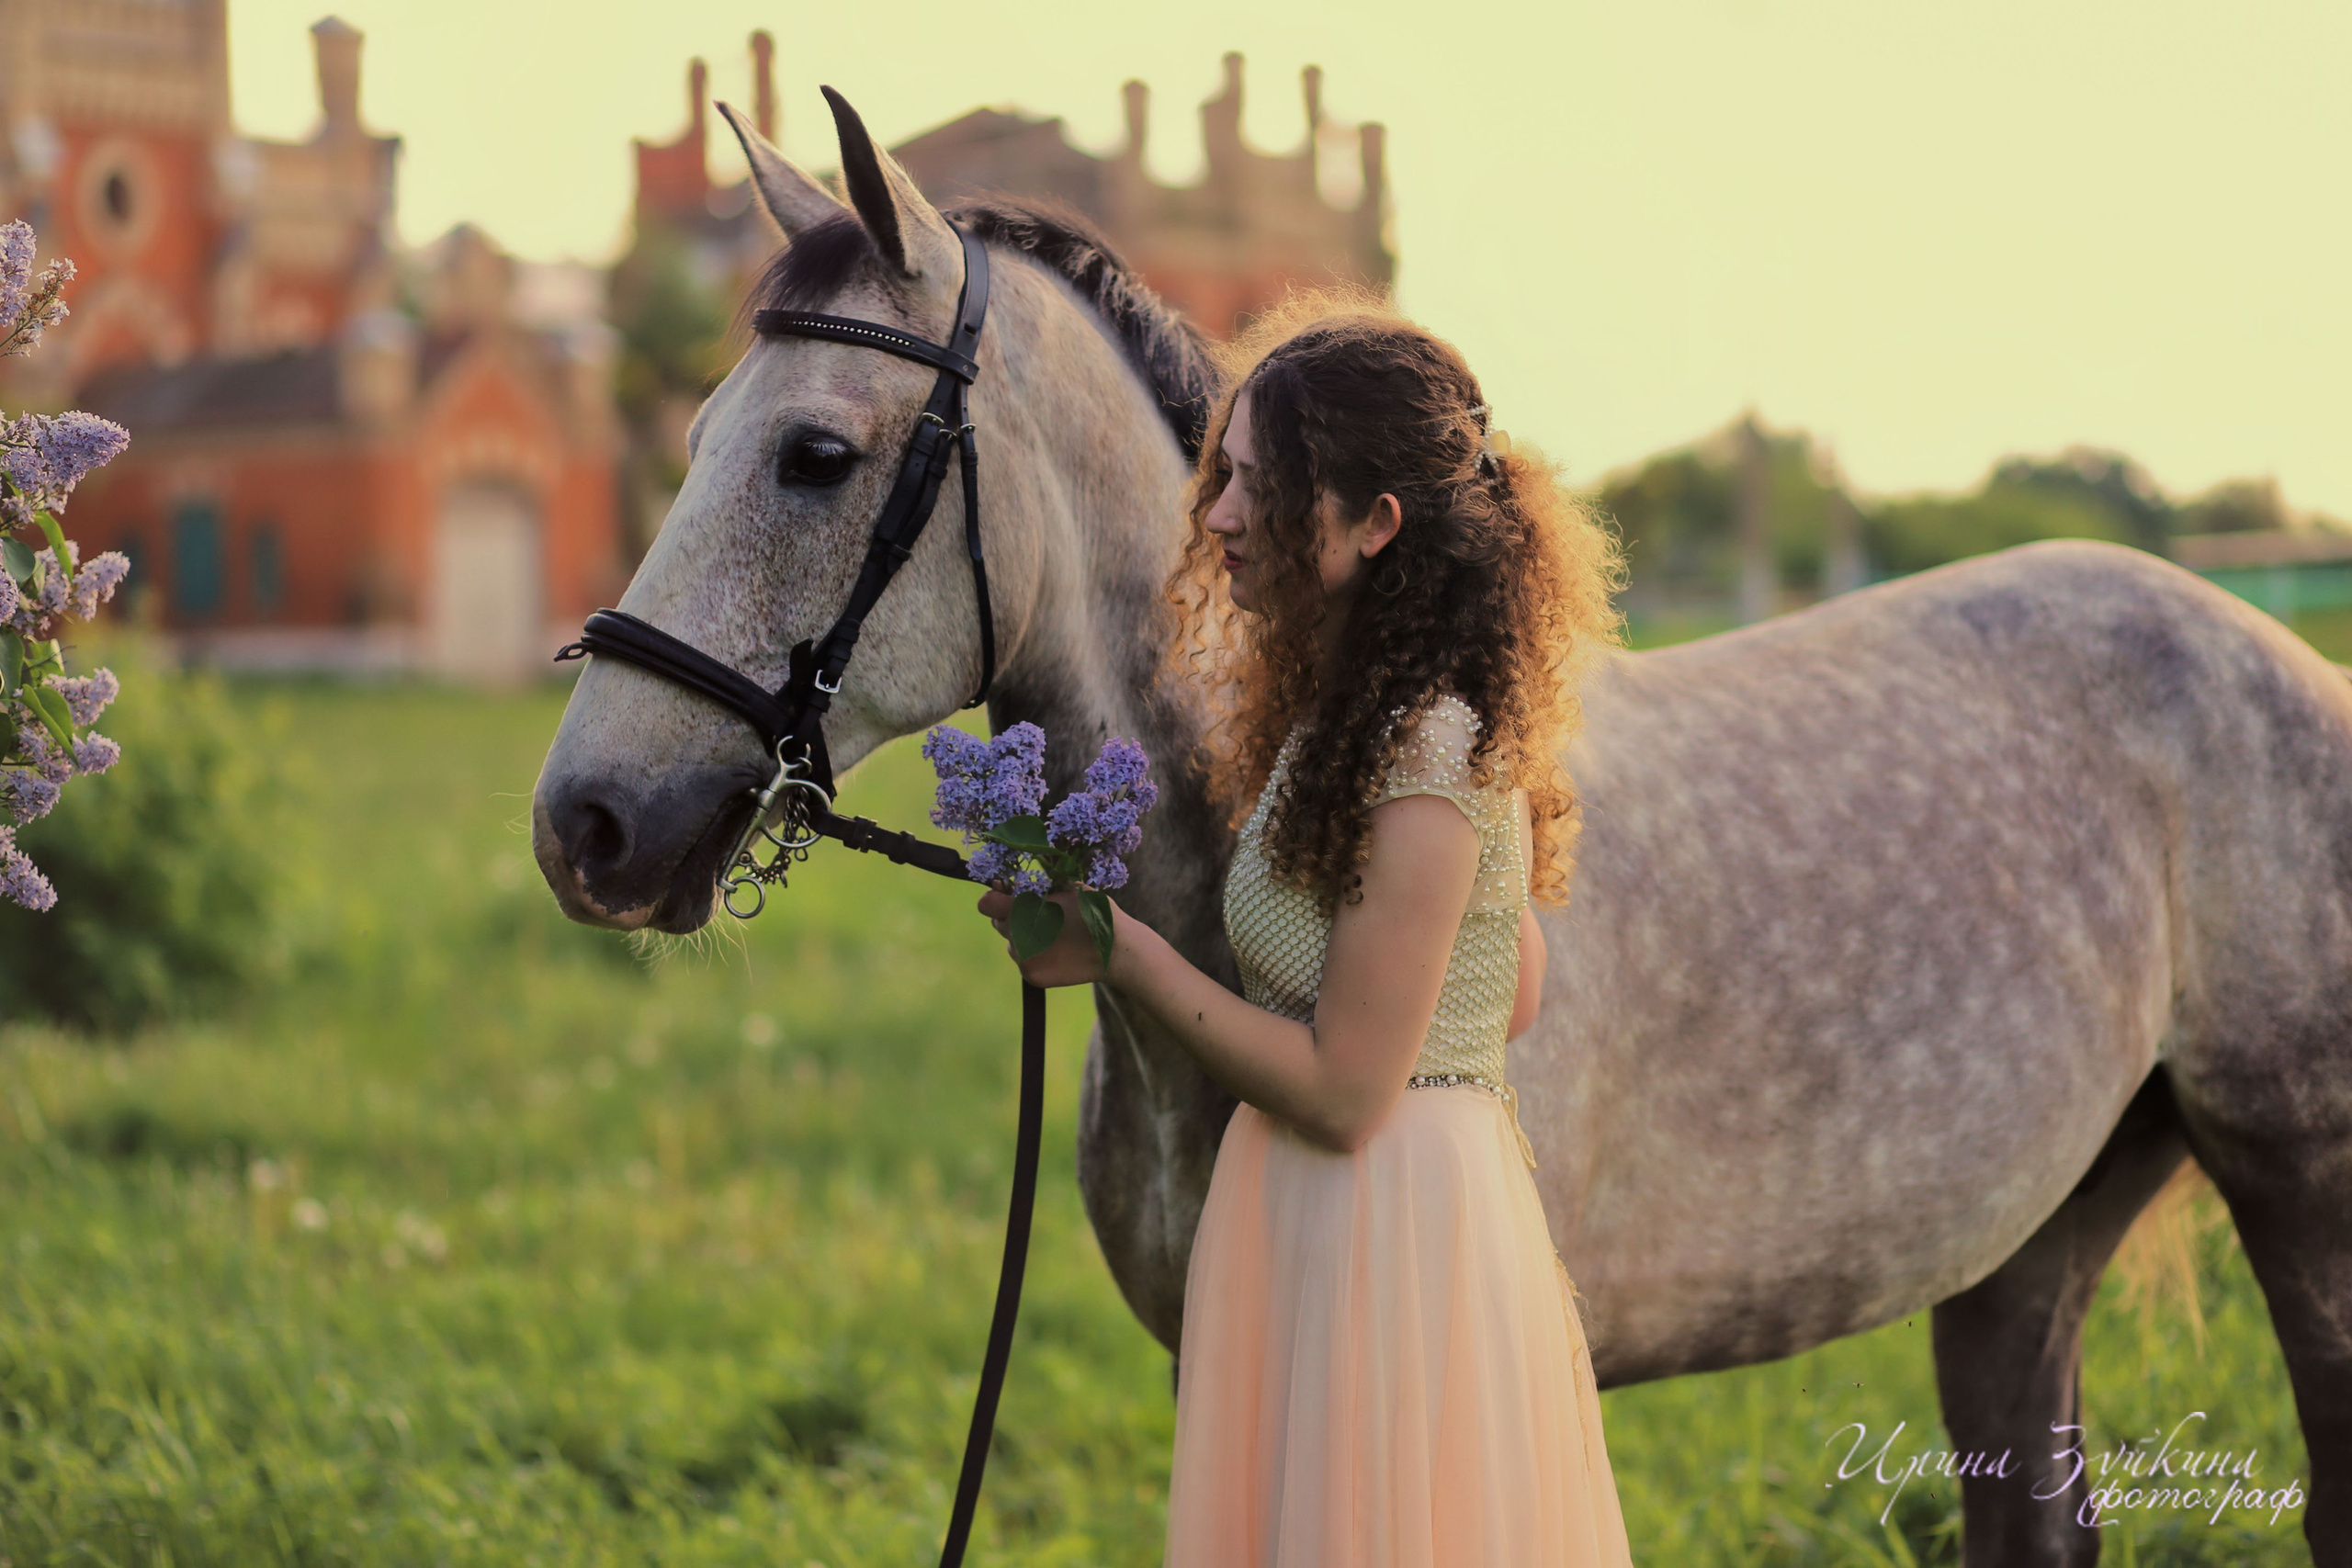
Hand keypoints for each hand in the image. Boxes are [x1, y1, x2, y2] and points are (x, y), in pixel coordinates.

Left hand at [977, 886, 1114, 987]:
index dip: (996, 897)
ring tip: (1053, 933)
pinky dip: (1034, 953)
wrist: (1114, 950)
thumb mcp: (1065, 888)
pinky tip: (1057, 950)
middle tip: (1039, 914)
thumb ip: (1035, 887)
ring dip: (1023, 935)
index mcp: (1022, 910)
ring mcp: (1023, 959)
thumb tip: (1004, 886)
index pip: (986, 904)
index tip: (1008, 894)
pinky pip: (1023, 959)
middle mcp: (1017, 936)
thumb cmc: (1092, 911)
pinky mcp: (1031, 976)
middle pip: (998, 923)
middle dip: (1012, 916)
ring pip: (1010, 942)